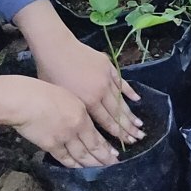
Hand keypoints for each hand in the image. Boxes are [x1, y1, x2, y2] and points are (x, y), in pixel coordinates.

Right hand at [3, 77, 122, 168]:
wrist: (24, 101)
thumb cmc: (42, 92)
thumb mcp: (67, 96)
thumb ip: (78, 110)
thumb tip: (83, 121)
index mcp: (82, 114)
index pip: (97, 134)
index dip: (107, 147)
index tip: (115, 154)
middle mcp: (76, 128)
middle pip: (93, 147)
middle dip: (104, 158)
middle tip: (113, 166)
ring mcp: (64, 138)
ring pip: (81, 155)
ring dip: (91, 164)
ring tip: (100, 171)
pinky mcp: (51, 145)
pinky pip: (65, 158)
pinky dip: (73, 165)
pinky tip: (80, 169)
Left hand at [15, 0, 143, 145]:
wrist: (55, 48)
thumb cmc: (51, 74)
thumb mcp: (61, 97)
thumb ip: (76, 111)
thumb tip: (85, 124)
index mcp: (88, 101)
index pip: (107, 121)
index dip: (117, 133)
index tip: (127, 142)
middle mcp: (100, 91)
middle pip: (117, 113)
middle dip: (128, 127)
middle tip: (139, 137)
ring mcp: (105, 78)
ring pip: (120, 99)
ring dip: (130, 113)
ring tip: (139, 124)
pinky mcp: (107, 66)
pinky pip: (120, 82)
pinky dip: (128, 91)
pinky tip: (136, 99)